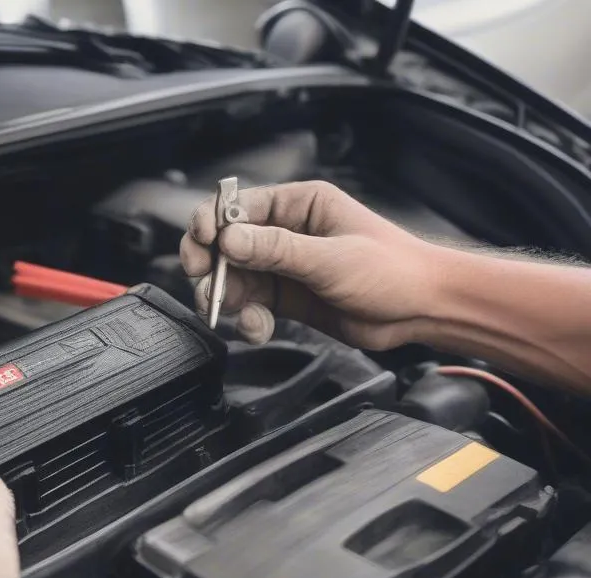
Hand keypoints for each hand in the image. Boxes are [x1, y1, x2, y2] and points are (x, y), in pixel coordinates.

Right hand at [180, 180, 444, 348]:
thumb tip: (229, 239)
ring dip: (226, 298)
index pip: (240, 207)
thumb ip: (276, 249)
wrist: (420, 309)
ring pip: (234, 279)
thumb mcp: (330, 258)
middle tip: (202, 281)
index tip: (202, 244)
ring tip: (233, 313)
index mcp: (300, 205)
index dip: (213, 224)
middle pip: (227, 244)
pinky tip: (258, 328)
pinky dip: (247, 320)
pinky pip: (251, 306)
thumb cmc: (391, 270)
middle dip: (210, 264)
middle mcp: (286, 233)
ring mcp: (284, 267)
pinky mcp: (286, 299)